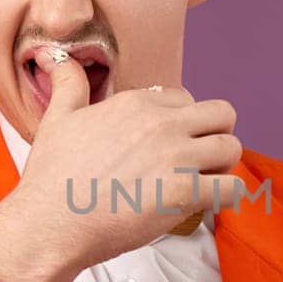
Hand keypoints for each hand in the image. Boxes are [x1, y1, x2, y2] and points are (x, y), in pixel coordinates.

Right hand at [0, 47, 242, 281]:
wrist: (49, 224)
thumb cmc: (51, 178)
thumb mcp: (57, 118)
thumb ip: (68, 84)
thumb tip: (56, 57)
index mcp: (137, 103)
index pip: (186, 99)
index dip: (183, 123)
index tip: (169, 145)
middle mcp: (161, 123)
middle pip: (222, 114)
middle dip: (215, 136)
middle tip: (196, 162)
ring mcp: (176, 157)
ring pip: (232, 148)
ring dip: (223, 167)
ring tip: (201, 184)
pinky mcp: (185, 193)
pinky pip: (233, 188)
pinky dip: (226, 197)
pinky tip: (205, 205)